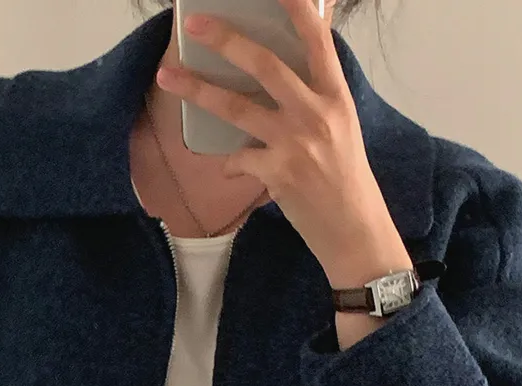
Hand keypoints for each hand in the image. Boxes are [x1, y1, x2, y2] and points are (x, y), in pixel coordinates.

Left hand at [157, 0, 409, 280]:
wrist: (353, 229)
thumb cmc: (346, 179)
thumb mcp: (342, 128)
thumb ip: (316, 98)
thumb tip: (282, 74)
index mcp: (336, 97)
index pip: (317, 41)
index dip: (297, 10)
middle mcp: (317, 114)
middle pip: (265, 65)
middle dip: (226, 40)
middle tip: (195, 24)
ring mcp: (296, 143)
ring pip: (237, 107)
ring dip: (198, 90)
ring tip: (168, 77)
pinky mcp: (278, 173)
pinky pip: (239, 157)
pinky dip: (232, 161)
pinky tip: (233, 166)